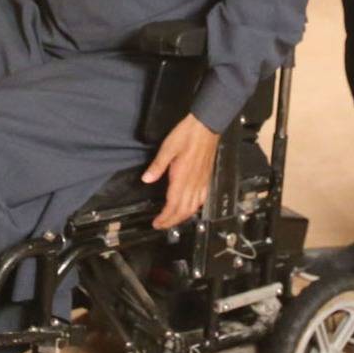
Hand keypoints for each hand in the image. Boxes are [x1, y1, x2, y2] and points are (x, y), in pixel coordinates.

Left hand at [141, 112, 218, 230]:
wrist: (206, 126)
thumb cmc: (186, 135)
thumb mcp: (167, 148)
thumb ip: (157, 166)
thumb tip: (146, 179)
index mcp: (182, 177)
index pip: (173, 205)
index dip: (165, 217)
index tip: (156, 223)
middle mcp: (193, 183)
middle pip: (184, 210)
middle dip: (172, 221)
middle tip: (161, 225)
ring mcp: (202, 181)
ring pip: (194, 207)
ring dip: (183, 217)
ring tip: (173, 220)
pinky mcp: (207, 178)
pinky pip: (203, 199)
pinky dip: (195, 208)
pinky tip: (191, 208)